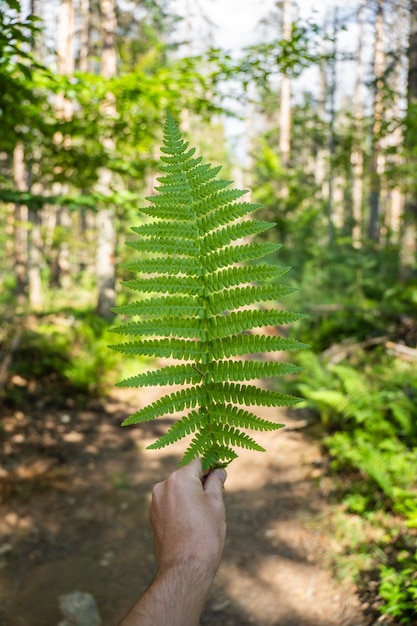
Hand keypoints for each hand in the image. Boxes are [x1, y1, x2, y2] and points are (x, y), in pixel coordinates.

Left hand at [150, 458, 226, 576]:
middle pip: (186, 476)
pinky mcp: (153, 516)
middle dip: (200, 482)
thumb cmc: (204, 535)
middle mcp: (163, 486)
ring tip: (204, 515)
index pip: (198, 462)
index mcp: (179, 479)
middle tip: (216, 497)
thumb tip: (218, 471)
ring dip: (190, 495)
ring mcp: (155, 502)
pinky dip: (180, 507)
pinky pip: (170, 503)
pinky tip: (191, 523)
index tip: (221, 473)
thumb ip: (216, 482)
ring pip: (177, 490)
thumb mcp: (216, 504)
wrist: (185, 568)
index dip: (212, 466)